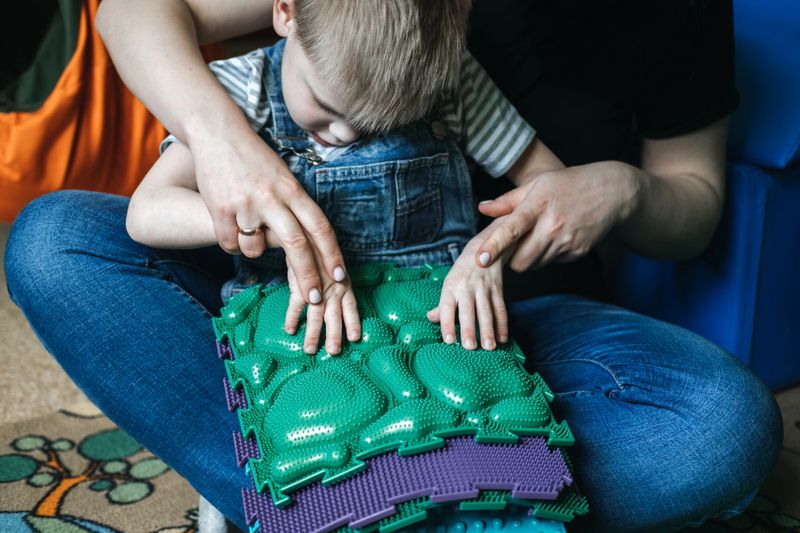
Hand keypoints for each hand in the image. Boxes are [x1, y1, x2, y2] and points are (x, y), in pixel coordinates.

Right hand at [192, 128, 346, 303]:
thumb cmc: (254, 158)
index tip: (339, 276)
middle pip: (297, 245)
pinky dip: (231, 243)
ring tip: (247, 230)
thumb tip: (310, 241)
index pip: (320, 226)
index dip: (332, 254)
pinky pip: (230, 244)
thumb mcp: (283, 177)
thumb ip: (295, 205)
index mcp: (292, 189)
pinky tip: (228, 225)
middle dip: (308, 277)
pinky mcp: (221, 210)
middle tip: (316, 299)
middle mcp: (273, 198)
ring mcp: (246, 205)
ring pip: (256, 249)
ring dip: (253, 250)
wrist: (217, 132)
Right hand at [284, 261, 360, 354]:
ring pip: (315, 314)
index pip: (351, 307)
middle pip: (334, 315)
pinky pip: (295, 304)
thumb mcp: (336, 270)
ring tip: (310, 350)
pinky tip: (290, 330)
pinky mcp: (299, 285)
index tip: (355, 338)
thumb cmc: (323, 256)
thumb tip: (340, 304)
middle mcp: (332, 288)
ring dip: (313, 333)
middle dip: (334, 335)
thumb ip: (338, 285)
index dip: (353, 322)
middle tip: (334, 352)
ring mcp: (316, 287)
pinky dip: (292, 317)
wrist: (307, 236)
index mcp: (344, 285)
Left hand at [427, 236, 508, 350]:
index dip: (447, 324)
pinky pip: (501, 308)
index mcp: (451, 287)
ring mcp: (484, 288)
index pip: (446, 308)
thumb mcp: (449, 284)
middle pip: (468, 310)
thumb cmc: (462, 273)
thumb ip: (442, 304)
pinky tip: (502, 338)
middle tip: (470, 347)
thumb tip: (430, 318)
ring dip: (489, 330)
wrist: (484, 249)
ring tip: (489, 347)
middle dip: (469, 329)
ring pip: (487, 311)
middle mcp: (467, 287)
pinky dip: (503, 324)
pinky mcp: (498, 289)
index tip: (449, 340)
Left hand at [476, 161, 639, 271]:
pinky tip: (557, 236)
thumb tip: (482, 208)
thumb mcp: (537, 184)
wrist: (611, 192)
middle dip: (512, 258)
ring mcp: (567, 241)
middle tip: (515, 243)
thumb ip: (508, 200)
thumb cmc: (568, 185)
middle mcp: (552, 226)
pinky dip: (549, 254)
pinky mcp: (578, 252)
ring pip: (535, 264)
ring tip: (540, 234)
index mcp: (537, 205)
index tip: (481, 258)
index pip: (511, 229)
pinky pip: (552, 262)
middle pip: (520, 261)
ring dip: (531, 256)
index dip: (495, 245)